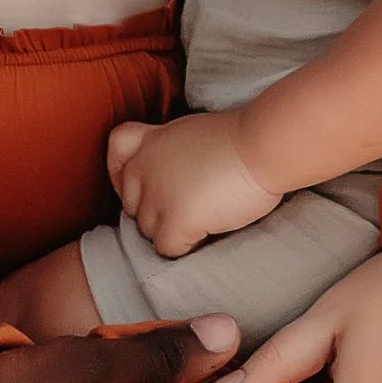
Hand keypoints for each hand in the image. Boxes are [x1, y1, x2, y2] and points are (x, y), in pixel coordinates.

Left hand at [104, 110, 279, 258]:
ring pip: (147, 232)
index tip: (148, 187)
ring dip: (172, 232)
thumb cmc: (246, 140)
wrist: (265, 147)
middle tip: (189, 209)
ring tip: (204, 221)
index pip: (116, 152)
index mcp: (153, 140)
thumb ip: (174, 153)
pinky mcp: (174, 220)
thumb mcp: (196, 133)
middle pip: (131, 203)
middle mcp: (145, 166)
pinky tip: (208, 234)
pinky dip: (185, 247)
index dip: (126, 173)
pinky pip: (166, 249)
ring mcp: (157, 195)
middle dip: (154, 211)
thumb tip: (175, 179)